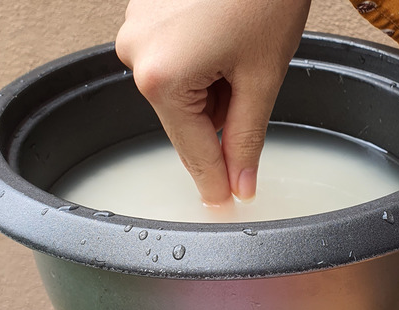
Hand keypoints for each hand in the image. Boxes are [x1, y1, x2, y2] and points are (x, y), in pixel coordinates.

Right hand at [116, 0, 311, 203]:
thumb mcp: (263, 74)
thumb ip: (247, 136)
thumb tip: (239, 181)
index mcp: (160, 77)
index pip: (192, 149)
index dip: (214, 178)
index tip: (222, 201)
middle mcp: (135, 53)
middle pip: (184, 117)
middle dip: (222, 116)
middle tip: (255, 81)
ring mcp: (135, 28)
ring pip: (179, 87)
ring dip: (213, 87)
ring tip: (243, 47)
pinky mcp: (143, 11)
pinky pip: (171, 57)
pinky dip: (201, 61)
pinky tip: (226, 36)